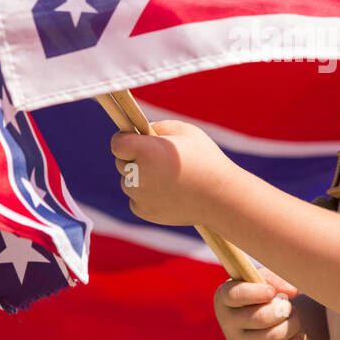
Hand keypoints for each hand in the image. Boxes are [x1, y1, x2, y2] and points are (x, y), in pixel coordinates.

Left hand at [109, 118, 236, 226]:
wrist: (221, 197)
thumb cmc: (206, 160)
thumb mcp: (186, 131)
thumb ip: (159, 126)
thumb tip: (141, 132)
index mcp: (147, 151)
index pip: (117, 143)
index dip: (124, 139)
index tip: (132, 139)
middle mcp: (139, 174)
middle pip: (121, 163)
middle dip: (134, 159)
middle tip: (156, 158)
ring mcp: (140, 196)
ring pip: (128, 182)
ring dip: (139, 178)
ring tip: (166, 177)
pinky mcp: (145, 212)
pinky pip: (136, 200)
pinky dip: (146, 196)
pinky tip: (167, 192)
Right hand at [213, 266, 304, 339]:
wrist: (261, 319)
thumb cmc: (261, 293)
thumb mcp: (263, 280)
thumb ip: (274, 279)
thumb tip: (291, 291)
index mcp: (224, 297)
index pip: (235, 295)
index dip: (256, 293)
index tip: (272, 291)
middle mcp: (227, 321)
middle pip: (259, 318)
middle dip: (282, 310)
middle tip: (289, 305)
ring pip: (272, 336)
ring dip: (291, 325)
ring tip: (295, 316)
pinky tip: (299, 335)